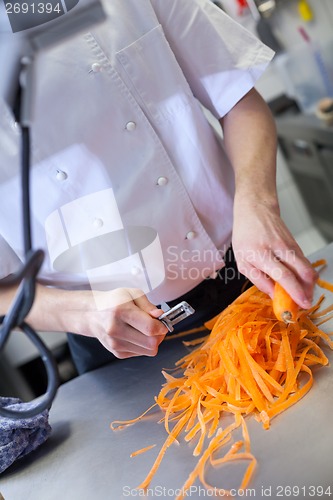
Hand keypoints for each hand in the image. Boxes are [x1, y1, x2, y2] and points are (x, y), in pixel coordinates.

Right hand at [27, 285, 167, 359]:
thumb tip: (160, 316)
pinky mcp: (117, 352)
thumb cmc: (114, 301)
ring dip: (153, 341)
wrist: (92, 314)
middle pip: (152, 343)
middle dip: (160, 336)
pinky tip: (136, 334)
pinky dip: (143, 345)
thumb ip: (148, 305)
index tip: (163, 323)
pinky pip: (141, 353)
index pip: (150, 328)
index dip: (162, 327)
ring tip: (146, 329)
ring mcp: (115, 343)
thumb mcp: (132, 294)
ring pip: (149, 351)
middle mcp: (116, 329)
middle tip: (157, 326)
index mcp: (121, 311)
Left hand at [232, 199, 316, 308]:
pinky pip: (305, 262)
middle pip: (302, 271)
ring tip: (303, 295)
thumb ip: (257, 279)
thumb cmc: (246, 236)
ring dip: (308, 284)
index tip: (302, 304)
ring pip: (307, 267)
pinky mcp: (296, 244)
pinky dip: (305, 275)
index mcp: (261, 253)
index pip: (283, 275)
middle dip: (308, 290)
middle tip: (305, 303)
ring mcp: (290, 245)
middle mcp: (279, 248)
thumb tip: (273, 295)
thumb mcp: (242, 260)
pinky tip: (300, 283)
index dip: (295, 291)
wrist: (256, 209)